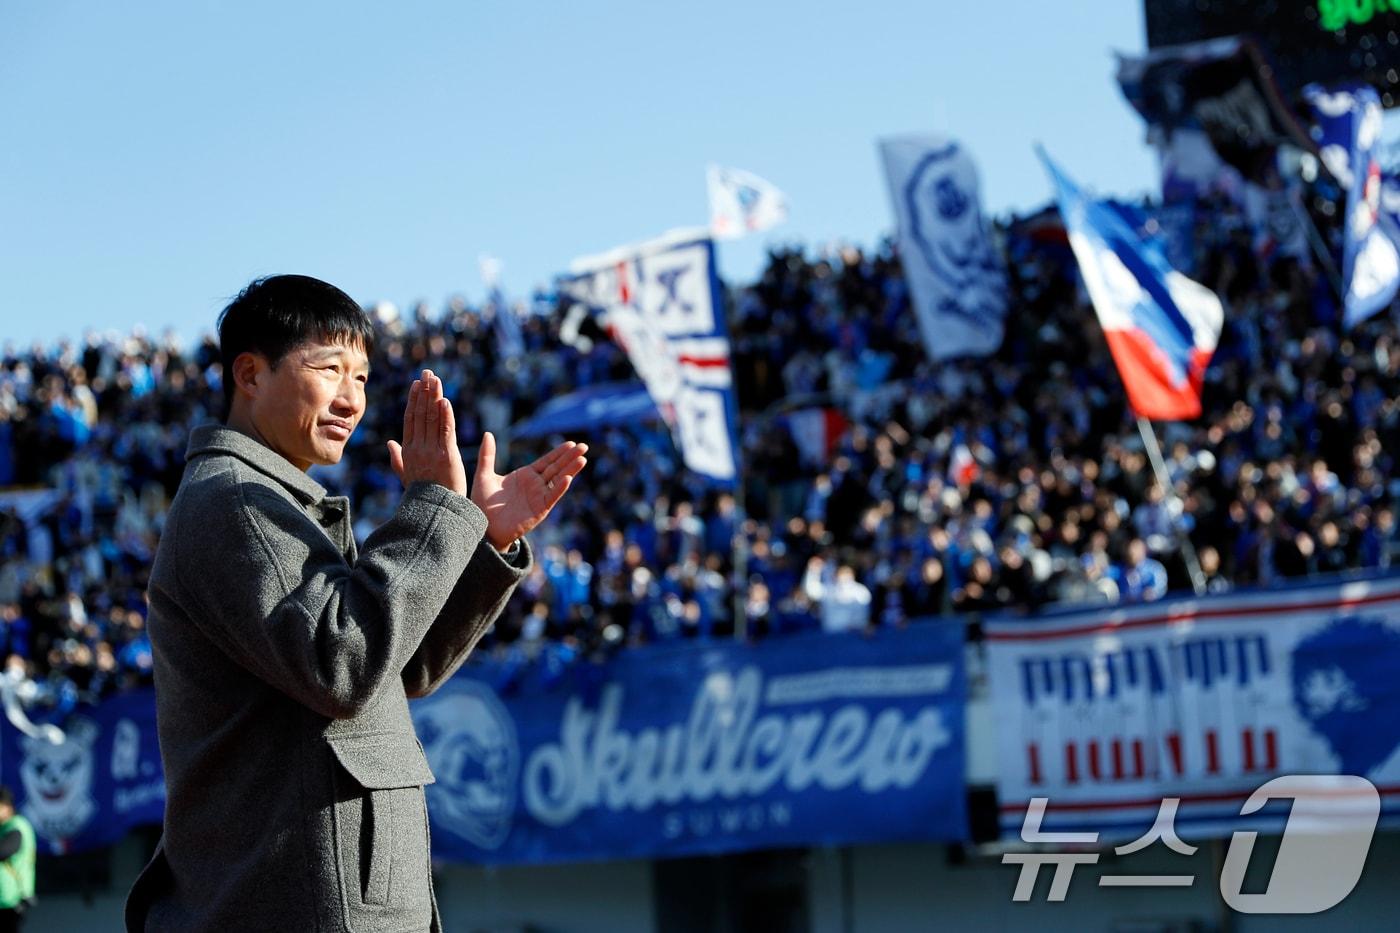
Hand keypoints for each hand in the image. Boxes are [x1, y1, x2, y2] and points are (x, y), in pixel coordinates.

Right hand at [386, 369, 467, 496]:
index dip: (414, 400)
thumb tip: (390, 443)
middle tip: (428, 373)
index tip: (417, 384)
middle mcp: (418, 448)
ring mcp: (431, 452)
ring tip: (436, 380)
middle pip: (421, 414)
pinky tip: (445, 401)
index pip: (410, 420)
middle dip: (424, 392)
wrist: (435, 512)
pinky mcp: (446, 456)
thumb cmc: (422, 496)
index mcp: (408, 451)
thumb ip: (397, 459)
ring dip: (435, 397)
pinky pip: (445, 431)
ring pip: (432, 419)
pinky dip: (445, 415)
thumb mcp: (406, 476)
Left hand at [472, 433, 586, 550]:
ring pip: (558, 480)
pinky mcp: (539, 510)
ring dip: (571, 470)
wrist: (482, 526)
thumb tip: (488, 433)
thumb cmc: (483, 504)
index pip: (547, 461)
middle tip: (584, 446)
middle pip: (557, 468)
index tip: (571, 443)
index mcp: (526, 475)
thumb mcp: (484, 475)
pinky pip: (551, 496)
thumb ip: (487, 455)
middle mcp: (535, 485)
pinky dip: (559, 488)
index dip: (559, 452)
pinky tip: (568, 479)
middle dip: (570, 457)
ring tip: (582, 459)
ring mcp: (539, 497)